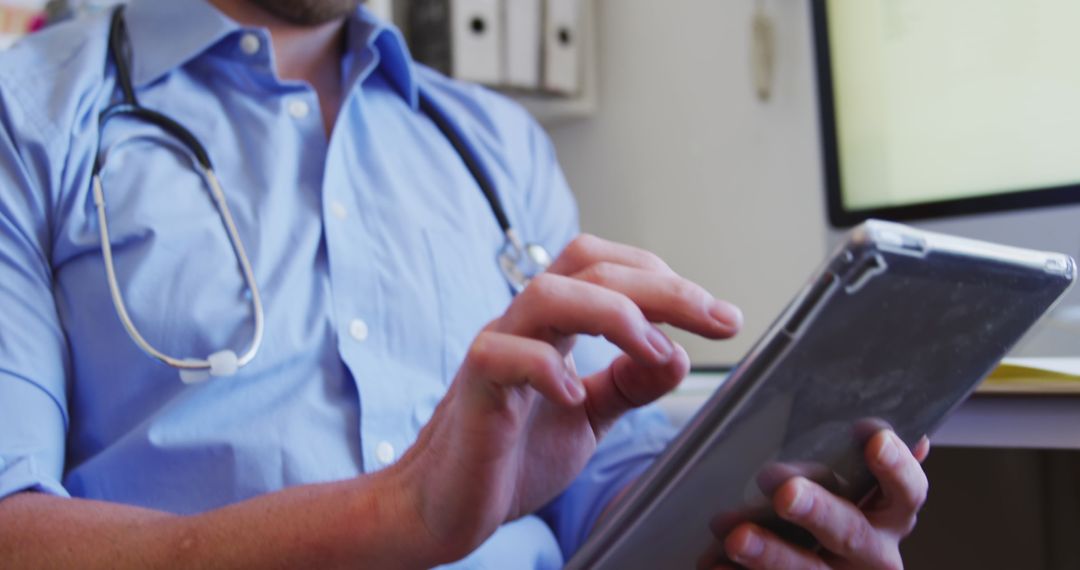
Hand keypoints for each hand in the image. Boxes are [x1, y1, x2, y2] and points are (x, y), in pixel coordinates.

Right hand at [390, 234, 741, 564]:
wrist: (446, 505)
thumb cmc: (510, 455)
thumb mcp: (589, 416)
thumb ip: (628, 384)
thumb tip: (678, 354)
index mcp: (553, 325)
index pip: (608, 268)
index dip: (666, 280)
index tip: (721, 316)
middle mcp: (524, 325)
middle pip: (589, 266)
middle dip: (662, 287)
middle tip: (717, 319)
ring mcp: (495, 351)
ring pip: (547, 293)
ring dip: (613, 313)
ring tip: (654, 349)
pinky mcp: (473, 390)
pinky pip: (501, 355)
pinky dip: (546, 368)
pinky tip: (576, 396)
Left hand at [711, 431, 929, 569]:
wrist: (805, 551)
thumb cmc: (821, 504)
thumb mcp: (838, 478)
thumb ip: (847, 455)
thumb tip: (873, 422)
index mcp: (891, 515)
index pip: (907, 491)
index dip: (896, 466)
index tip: (874, 438)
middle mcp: (874, 552)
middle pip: (851, 532)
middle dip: (817, 510)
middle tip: (784, 492)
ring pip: (809, 569)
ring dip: (771, 552)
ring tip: (737, 537)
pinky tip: (715, 564)